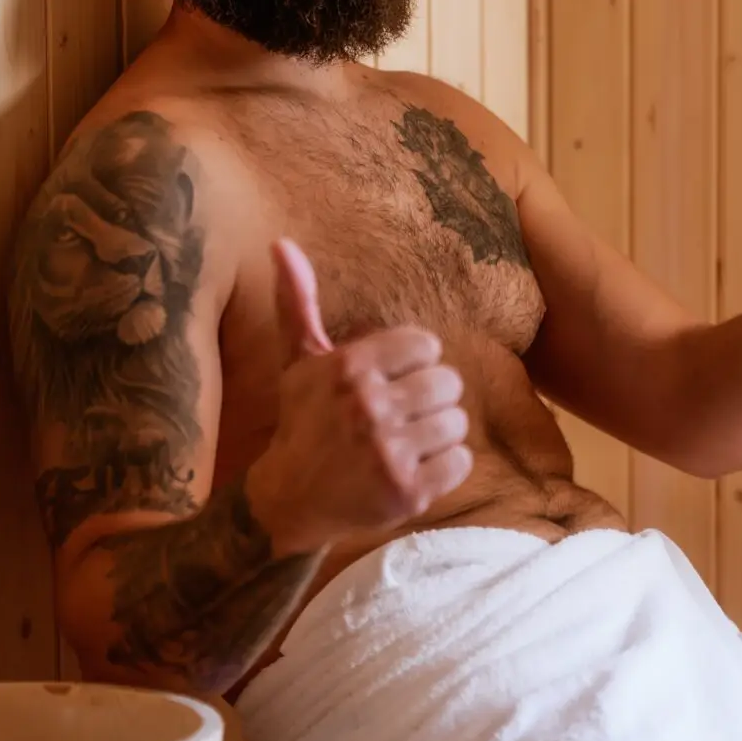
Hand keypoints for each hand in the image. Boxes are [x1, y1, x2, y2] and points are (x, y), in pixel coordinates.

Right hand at [243, 238, 474, 554]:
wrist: (289, 498)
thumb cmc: (303, 422)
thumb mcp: (298, 361)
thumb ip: (298, 301)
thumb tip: (280, 242)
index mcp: (349, 367)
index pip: (427, 345)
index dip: (413, 364)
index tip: (389, 382)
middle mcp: (369, 407)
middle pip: (448, 382)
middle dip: (430, 399)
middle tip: (402, 416)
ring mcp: (390, 453)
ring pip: (457, 422)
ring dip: (438, 434)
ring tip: (407, 443)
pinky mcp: (408, 492)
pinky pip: (461, 462)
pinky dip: (446, 467)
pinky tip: (414, 469)